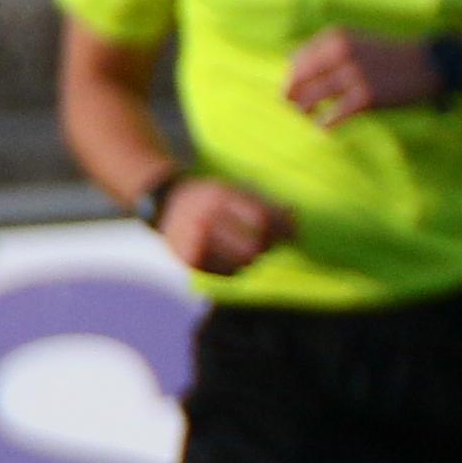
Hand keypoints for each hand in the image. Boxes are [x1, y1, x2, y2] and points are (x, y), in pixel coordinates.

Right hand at [153, 178, 295, 277]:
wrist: (165, 206)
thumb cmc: (212, 198)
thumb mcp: (235, 189)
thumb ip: (266, 203)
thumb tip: (295, 219)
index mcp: (219, 196)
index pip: (262, 217)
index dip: (284, 228)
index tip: (294, 235)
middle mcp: (203, 219)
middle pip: (254, 245)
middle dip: (268, 246)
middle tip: (270, 243)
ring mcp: (193, 241)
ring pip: (243, 262)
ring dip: (254, 258)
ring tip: (248, 248)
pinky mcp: (189, 260)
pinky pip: (226, 273)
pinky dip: (236, 268)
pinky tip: (231, 257)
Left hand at [287, 28, 437, 127]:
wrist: (429, 63)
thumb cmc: (389, 55)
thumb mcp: (357, 41)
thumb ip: (328, 52)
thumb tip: (296, 73)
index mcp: (336, 37)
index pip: (297, 60)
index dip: (292, 78)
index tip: (294, 90)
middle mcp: (342, 53)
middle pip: (300, 79)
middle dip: (291, 96)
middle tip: (290, 108)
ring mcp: (355, 75)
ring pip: (312, 98)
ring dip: (304, 111)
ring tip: (305, 118)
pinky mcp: (367, 97)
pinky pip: (335, 115)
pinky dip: (325, 124)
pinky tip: (323, 129)